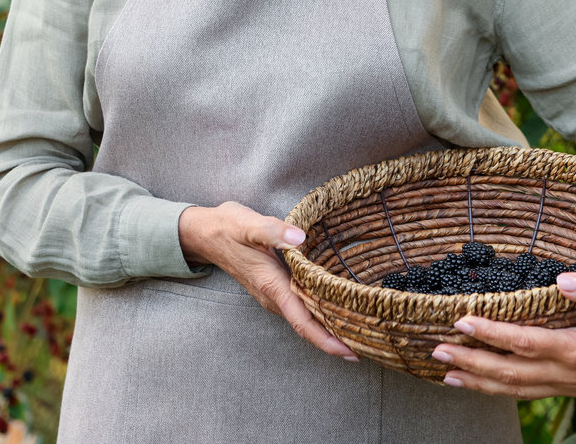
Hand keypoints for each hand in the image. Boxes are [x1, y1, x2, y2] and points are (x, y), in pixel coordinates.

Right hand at [177, 201, 356, 360]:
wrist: (205, 233)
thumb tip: (300, 238)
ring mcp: (273, 294)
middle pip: (308, 326)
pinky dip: (319, 314)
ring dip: (329, 328)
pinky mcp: (274, 287)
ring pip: (304, 319)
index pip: (302, 321)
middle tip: (370, 345)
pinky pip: (300, 308)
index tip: (350, 352)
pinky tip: (336, 310)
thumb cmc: (227, 228)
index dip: (326, 340)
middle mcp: (273, 296)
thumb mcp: (248, 224)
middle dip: (336, 340)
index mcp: (272, 285)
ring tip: (360, 332)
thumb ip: (273, 231)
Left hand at [429, 273, 575, 397]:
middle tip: (438, 351)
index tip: (461, 321)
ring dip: (479, 382)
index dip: (490, 333)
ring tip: (446, 373)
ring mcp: (567, 385)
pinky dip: (497, 389)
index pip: (524, 343)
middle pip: (511, 372)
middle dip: (472, 364)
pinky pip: (526, 392)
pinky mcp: (567, 387)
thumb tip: (563, 279)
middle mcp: (568, 373)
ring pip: (515, 389)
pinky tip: (476, 382)